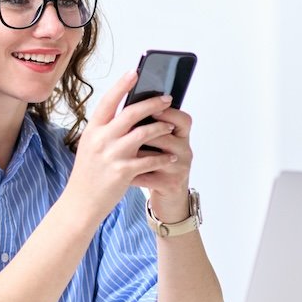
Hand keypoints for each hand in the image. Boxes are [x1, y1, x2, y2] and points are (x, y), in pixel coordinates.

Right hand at [66, 70, 183, 221]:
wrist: (81, 202)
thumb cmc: (88, 173)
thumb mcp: (90, 145)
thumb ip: (106, 129)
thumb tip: (131, 112)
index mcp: (92, 129)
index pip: (109, 101)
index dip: (122, 85)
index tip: (135, 72)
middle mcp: (101, 139)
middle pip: (131, 113)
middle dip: (152, 103)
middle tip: (167, 99)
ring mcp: (112, 155)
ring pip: (144, 133)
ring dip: (161, 129)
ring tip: (170, 128)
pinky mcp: (123, 172)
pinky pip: (150, 160)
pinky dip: (163, 158)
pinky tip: (171, 157)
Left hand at [131, 101, 192, 223]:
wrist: (169, 197)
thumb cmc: (158, 163)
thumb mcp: (161, 143)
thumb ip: (151, 125)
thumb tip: (130, 105)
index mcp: (182, 136)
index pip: (182, 119)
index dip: (167, 112)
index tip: (149, 108)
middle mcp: (185, 151)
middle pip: (165, 135)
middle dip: (142, 132)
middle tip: (124, 129)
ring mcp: (179, 169)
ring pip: (154, 156)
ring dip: (133, 154)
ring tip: (117, 151)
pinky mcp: (170, 185)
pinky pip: (147, 176)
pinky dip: (131, 174)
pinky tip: (119, 173)